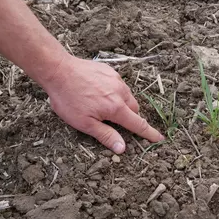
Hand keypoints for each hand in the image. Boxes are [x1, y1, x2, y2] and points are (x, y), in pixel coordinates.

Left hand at [43, 55, 163, 153]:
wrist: (59, 70)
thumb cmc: (69, 99)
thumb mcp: (84, 123)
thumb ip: (106, 135)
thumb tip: (122, 148)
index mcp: (116, 108)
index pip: (138, 124)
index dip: (149, 133)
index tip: (159, 138)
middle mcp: (120, 93)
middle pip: (135, 109)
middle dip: (131, 117)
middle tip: (116, 121)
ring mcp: (116, 80)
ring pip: (128, 96)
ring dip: (123, 104)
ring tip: (104, 105)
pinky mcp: (110, 71)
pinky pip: (119, 84)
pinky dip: (115, 92)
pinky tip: (100, 92)